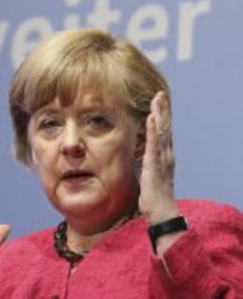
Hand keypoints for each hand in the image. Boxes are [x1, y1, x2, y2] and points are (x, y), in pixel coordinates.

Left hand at [139, 92, 179, 224]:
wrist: (160, 211)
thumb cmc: (153, 194)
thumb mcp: (149, 173)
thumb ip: (147, 162)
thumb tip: (139, 154)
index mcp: (163, 156)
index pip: (163, 133)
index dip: (161, 117)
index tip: (158, 103)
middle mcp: (166, 154)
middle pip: (165, 128)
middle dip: (162, 110)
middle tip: (159, 94)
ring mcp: (161, 158)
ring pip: (161, 132)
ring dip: (159, 115)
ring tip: (157, 99)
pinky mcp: (155, 164)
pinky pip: (153, 144)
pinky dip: (152, 130)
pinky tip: (150, 118)